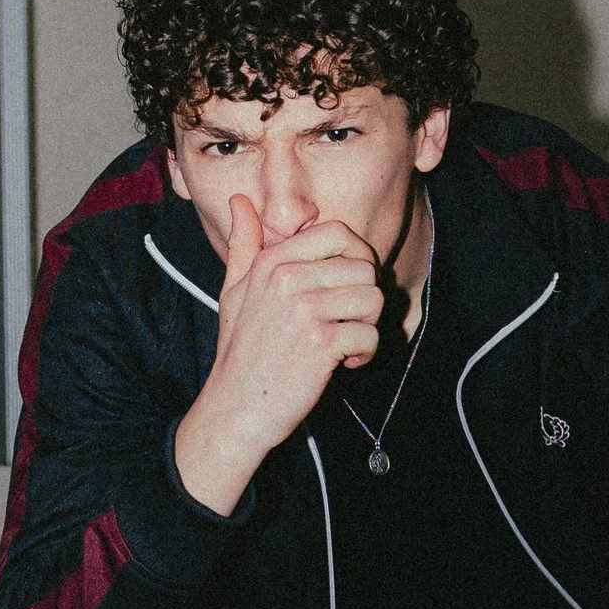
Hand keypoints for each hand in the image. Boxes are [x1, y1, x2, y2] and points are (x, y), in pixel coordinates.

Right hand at [172, 197, 383, 507]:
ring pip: (374, 299)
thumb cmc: (239, 350)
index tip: (348, 285)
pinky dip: (364, 354)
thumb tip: (238, 200)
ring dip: (366, 327)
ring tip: (343, 343)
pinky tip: (341, 364)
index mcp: (272, 261)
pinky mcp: (321, 343)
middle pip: (364, 268)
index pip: (339, 232)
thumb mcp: (234, 290)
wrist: (235, 408)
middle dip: (363, 299)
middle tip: (344, 323)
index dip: (357, 256)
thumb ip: (243, 244)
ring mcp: (304, 309)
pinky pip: (371, 335)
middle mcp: (287, 278)